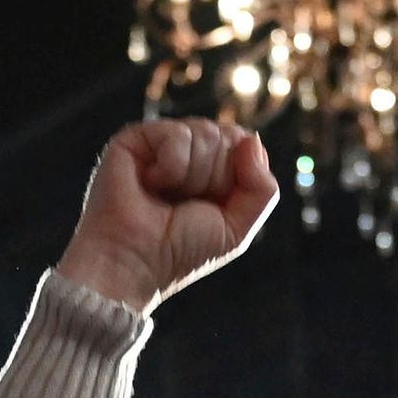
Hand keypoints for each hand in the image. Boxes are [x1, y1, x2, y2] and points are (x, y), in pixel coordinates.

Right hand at [55, 118, 280, 312]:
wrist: (134, 263)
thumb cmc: (180, 252)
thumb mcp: (237, 227)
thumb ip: (262, 189)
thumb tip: (252, 140)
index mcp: (210, 169)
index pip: (243, 144)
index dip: (236, 177)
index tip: (212, 207)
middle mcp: (186, 152)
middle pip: (227, 137)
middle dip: (214, 179)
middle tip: (183, 205)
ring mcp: (160, 143)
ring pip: (205, 133)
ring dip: (192, 177)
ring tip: (165, 197)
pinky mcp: (135, 138)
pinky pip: (177, 134)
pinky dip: (171, 167)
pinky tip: (150, 185)